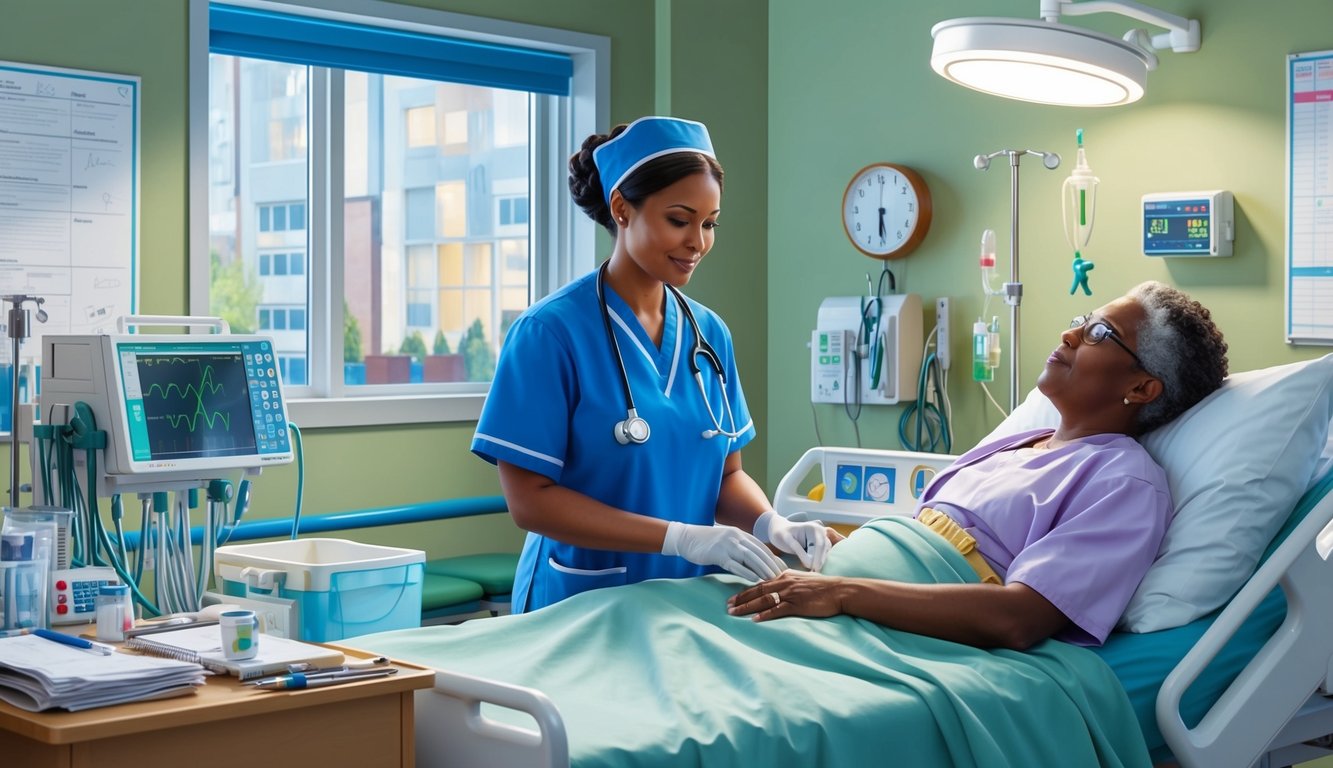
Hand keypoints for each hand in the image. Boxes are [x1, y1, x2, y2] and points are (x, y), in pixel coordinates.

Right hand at [662, 522, 784, 581]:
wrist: (686, 538)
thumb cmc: (706, 542)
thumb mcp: (726, 541)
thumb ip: (739, 548)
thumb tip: (754, 561)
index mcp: (739, 534)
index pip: (761, 547)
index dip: (773, 558)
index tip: (783, 568)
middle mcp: (736, 537)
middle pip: (758, 552)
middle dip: (771, 565)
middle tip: (782, 577)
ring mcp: (727, 545)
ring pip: (750, 557)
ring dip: (762, 569)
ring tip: (772, 579)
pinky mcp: (717, 553)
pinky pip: (735, 564)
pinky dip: (746, 571)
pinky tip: (754, 579)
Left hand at [728, 570, 841, 621]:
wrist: (840, 590)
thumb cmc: (823, 586)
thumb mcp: (803, 579)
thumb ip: (789, 582)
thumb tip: (779, 587)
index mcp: (785, 576)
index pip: (761, 583)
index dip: (746, 591)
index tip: (733, 597)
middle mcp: (785, 583)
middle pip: (758, 591)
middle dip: (741, 598)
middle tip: (727, 605)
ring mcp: (790, 593)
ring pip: (763, 600)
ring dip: (747, 606)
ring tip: (734, 612)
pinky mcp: (797, 604)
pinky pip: (777, 610)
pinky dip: (764, 614)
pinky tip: (754, 619)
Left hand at [752, 510, 832, 571]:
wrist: (780, 530)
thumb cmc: (781, 534)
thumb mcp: (787, 541)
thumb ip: (799, 551)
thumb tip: (810, 564)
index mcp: (813, 528)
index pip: (819, 544)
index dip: (818, 557)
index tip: (813, 568)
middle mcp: (820, 532)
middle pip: (824, 549)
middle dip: (819, 561)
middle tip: (813, 573)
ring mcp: (822, 538)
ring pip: (825, 552)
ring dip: (819, 562)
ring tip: (812, 572)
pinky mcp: (820, 545)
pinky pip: (822, 555)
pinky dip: (818, 562)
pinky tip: (812, 569)